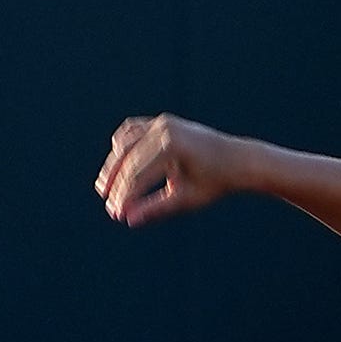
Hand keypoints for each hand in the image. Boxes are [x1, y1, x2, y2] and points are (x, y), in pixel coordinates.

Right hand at [96, 114, 245, 226]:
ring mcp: (161, 122)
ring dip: (113, 164)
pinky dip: (122, 146)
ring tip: (104, 187)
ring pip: (125, 143)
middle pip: (128, 159)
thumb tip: (129, 220)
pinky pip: (132, 131)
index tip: (116, 215)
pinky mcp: (160, 122)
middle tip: (108, 205)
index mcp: (172, 147)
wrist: (236, 159)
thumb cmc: (214, 182)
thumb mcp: (186, 199)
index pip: (138, 176)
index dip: (125, 197)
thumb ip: (156, 208)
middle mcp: (164, 129)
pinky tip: (116, 164)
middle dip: (116, 184)